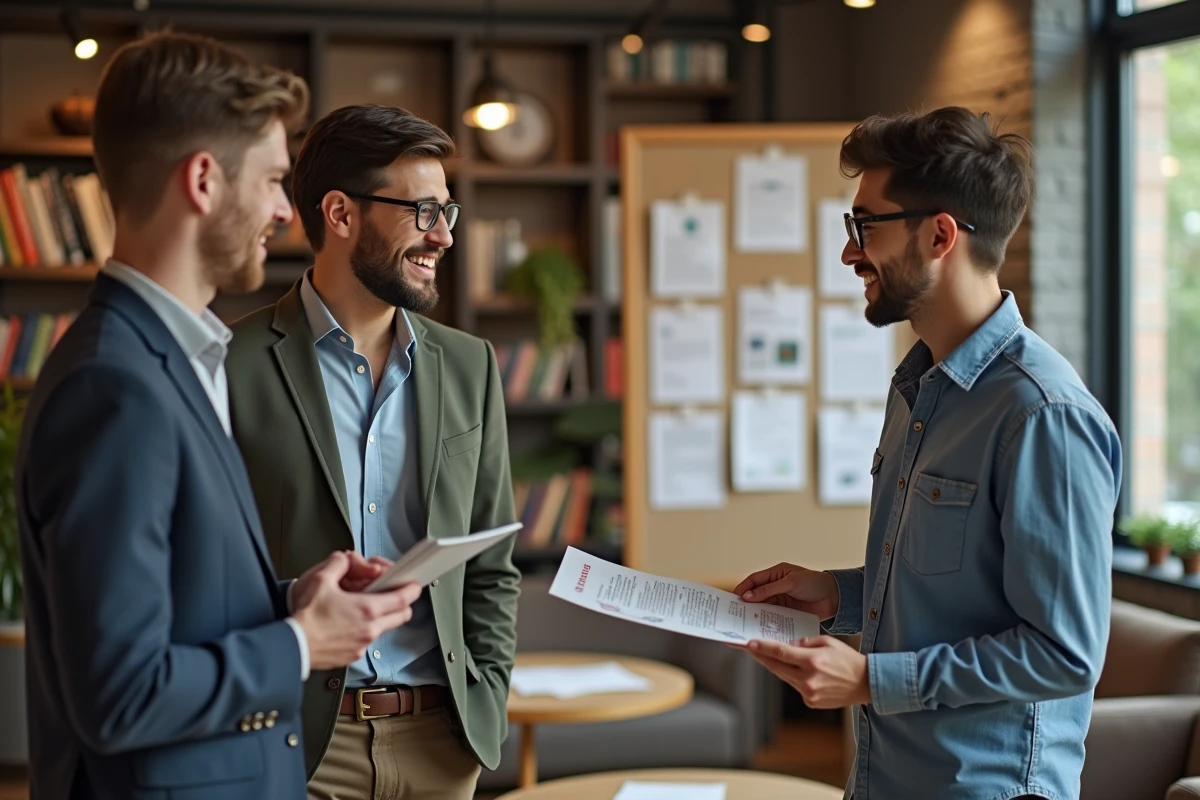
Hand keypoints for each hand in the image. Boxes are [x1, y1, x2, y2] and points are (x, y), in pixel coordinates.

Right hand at [291, 551, 421, 670]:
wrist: (292, 646)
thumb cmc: (306, 618)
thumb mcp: (321, 580)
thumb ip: (338, 564)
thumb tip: (344, 560)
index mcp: (367, 609)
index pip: (402, 599)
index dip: (412, 589)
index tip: (414, 584)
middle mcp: (370, 628)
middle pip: (402, 616)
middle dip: (403, 604)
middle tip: (396, 595)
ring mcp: (363, 644)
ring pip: (385, 628)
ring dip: (384, 617)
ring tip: (368, 607)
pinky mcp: (354, 655)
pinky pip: (368, 640)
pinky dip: (367, 630)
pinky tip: (352, 623)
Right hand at [732, 562, 839, 621]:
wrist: (836, 598)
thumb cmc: (815, 583)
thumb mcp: (791, 583)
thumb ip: (769, 589)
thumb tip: (748, 596)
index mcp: (776, 574)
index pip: (754, 580)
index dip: (743, 588)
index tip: (734, 598)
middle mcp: (776, 587)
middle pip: (756, 595)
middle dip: (746, 603)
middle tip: (735, 613)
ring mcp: (781, 601)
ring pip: (763, 608)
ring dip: (755, 614)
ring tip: (744, 623)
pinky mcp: (787, 614)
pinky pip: (773, 618)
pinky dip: (766, 622)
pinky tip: (760, 628)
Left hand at [745, 635, 869, 708]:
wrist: (866, 684)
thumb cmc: (848, 660)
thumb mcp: (827, 642)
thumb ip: (804, 643)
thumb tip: (787, 646)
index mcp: (812, 661)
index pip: (780, 653)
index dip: (762, 648)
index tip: (749, 644)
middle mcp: (808, 679)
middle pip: (776, 667)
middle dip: (761, 657)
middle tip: (748, 648)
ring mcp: (809, 693)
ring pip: (784, 677)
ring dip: (775, 666)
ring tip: (766, 656)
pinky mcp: (810, 702)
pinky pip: (794, 686)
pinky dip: (792, 677)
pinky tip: (794, 670)